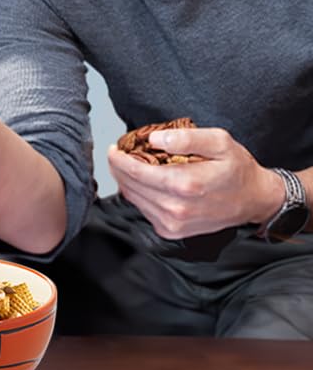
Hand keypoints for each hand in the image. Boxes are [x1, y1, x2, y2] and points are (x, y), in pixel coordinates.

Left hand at [107, 126, 282, 238]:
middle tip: (120, 154)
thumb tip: (155, 139)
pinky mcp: (171, 231)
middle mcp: (176, 208)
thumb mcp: (219, 142)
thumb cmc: (237, 170)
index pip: (135, 171)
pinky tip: (146, 182)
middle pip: (129, 185)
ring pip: (133, 199)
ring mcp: (173, 223)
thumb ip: (186, 138)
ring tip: (132, 165)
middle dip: (119, 168)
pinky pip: (143, 210)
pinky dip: (139, 194)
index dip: (119, 159)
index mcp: (185, 185)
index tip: (115, 148)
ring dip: (127, 181)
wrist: (253, 200)